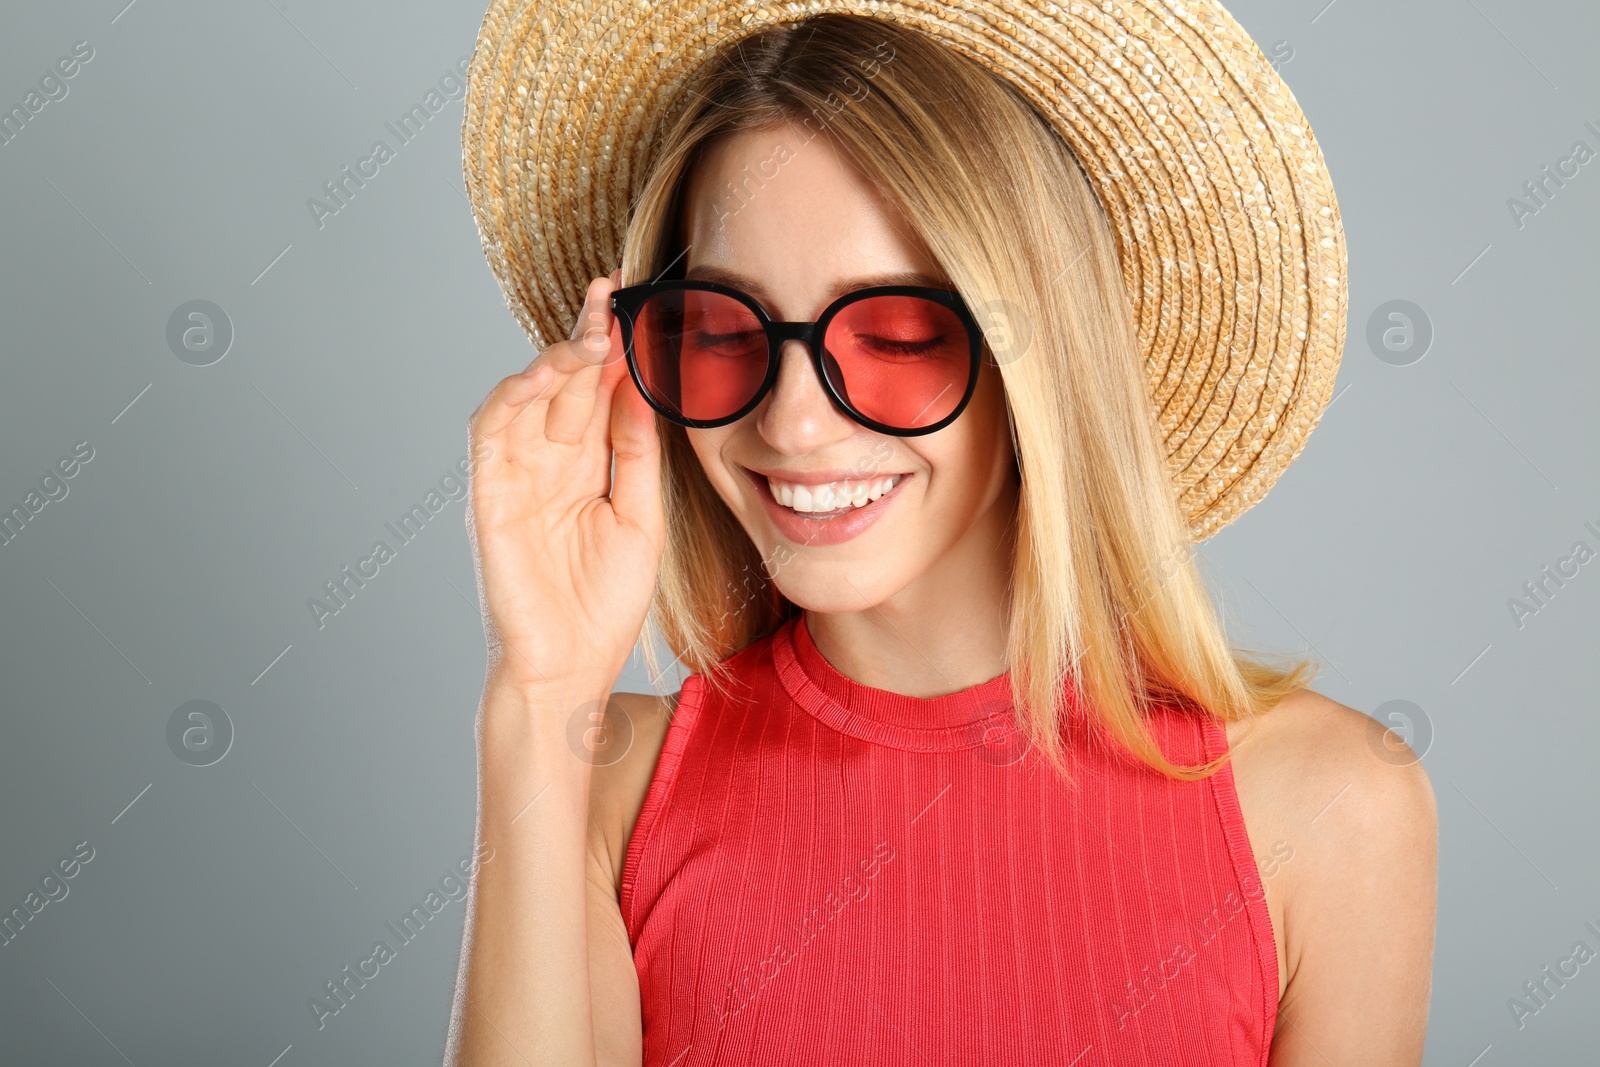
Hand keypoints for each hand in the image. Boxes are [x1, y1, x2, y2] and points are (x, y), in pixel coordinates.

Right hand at [465, 270, 665, 693]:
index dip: (609, 351)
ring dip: (554, 359)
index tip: (634, 307)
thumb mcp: (641, 516)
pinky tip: (546, 373)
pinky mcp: (488, 496)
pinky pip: (490, 432)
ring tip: (589, 329)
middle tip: (611, 294)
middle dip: (585, 337)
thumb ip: (637, 453)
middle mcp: (545, 464)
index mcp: (582, 467)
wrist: (571, 668)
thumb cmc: (604, 604)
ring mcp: (514, 477)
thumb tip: (642, 388)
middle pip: (563, 385)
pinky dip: (514, 396)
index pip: (594, 393)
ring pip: (525, 397)